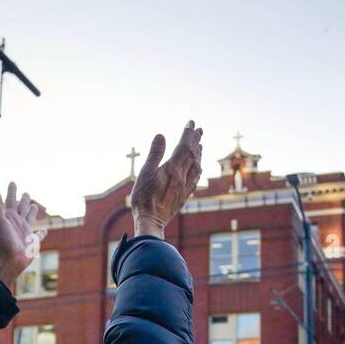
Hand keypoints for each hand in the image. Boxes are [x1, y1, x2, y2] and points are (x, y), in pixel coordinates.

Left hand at [0, 182, 44, 285]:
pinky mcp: (33, 242)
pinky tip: (44, 230)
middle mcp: (17, 223)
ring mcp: (25, 232)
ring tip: (34, 205)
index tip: (12, 182)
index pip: (10, 201)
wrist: (10, 260)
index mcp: (9, 217)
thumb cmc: (3, 241)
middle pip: (21, 208)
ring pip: (29, 218)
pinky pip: (39, 235)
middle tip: (25, 192)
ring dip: (31, 212)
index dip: (11, 191)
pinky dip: (42, 233)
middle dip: (22, 200)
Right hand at [130, 121, 203, 239]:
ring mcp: (185, 187)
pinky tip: (198, 168)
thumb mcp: (145, 173)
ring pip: (196, 167)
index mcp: (173, 169)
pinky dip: (198, 169)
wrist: (151, 221)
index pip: (184, 147)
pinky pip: (195, 179)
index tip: (191, 123)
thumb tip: (161, 135)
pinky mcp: (184, 196)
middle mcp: (182, 177)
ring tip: (200, 145)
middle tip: (200, 129)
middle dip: (196, 141)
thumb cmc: (144, 198)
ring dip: (199, 154)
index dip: (188, 134)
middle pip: (193, 155)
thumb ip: (155, 154)